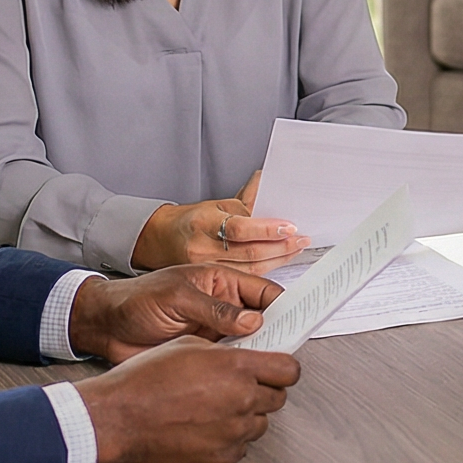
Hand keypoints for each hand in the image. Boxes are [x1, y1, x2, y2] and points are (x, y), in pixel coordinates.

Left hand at [68, 267, 279, 361]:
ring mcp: (215, 333)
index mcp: (220, 282)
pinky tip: (246, 379)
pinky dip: (241, 371)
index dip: (286, 304)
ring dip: (259, 354)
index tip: (303, 316)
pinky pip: (231, 363)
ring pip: (250, 345)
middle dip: (278, 332)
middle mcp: (223, 308)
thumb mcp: (177, 298)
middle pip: (264, 320)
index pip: (263, 292)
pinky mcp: (205, 356)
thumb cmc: (136, 301)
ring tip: (271, 366)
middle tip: (289, 348)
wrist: (105, 328)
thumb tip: (253, 320)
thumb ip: (215, 309)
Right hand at [75, 338, 302, 462]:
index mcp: (237, 368)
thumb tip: (243, 357)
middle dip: (263, 390)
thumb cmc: (144, 380)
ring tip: (215, 408)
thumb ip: (225, 352)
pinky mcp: (222, 457)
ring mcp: (233, 432)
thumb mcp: (188, 346)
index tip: (275, 370)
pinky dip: (229, 437)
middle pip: (278, 397)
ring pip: (260, 423)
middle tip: (239, 387)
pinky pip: (240, 445)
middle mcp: (241, 400)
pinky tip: (204, 428)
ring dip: (246, 415)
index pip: (290, 370)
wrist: (117, 418)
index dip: (283, 369)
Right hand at [134, 171, 304, 270]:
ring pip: (250, 268)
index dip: (267, 228)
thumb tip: (270, 181)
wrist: (161, 240)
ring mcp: (205, 269)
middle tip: (301, 239)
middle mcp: (203, 248)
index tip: (289, 227)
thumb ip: (246, 199)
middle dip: (280, 246)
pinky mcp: (210, 282)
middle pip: (249, 252)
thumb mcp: (216, 204)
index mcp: (204, 223)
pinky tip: (279, 261)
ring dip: (278, 258)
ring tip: (296, 248)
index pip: (240, 228)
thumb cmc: (191, 220)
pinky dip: (266, 268)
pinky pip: (244, 277)